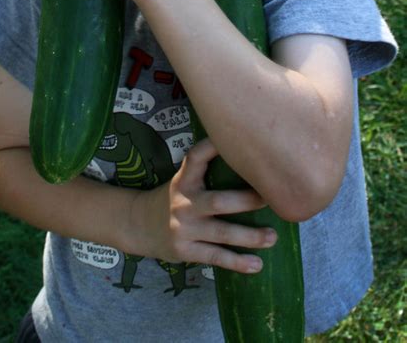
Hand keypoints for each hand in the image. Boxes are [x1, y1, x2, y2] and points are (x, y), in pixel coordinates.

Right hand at [131, 139, 276, 272]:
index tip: (239, 143)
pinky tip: (257, 265)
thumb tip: (249, 158)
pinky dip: (237, 262)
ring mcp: (184, 229)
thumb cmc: (173, 198)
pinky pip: (216, 257)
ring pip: (222, 234)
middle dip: (246, 201)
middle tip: (271, 200)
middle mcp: (183, 203)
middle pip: (218, 201)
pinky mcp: (185, 251)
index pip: (196, 158)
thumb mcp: (182, 180)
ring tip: (272, 237)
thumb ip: (205, 170)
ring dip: (250, 237)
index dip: (213, 148)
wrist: (137, 225)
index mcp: (183, 180)